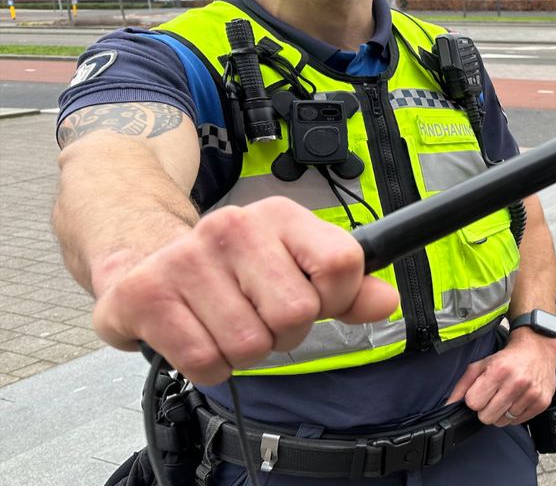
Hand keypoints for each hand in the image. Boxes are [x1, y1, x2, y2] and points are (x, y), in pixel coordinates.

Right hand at [91, 196, 399, 384]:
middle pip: (296, 314)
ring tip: (223, 325)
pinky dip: (210, 367)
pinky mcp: (147, 296)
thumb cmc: (233, 271)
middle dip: (284, 333)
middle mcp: (233, 227)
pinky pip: (207, 363)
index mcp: (278, 215)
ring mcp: (186, 259)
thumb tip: (385, 300)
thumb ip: (349, 288)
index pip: (341, 263)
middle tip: (258, 317)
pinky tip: (197, 338)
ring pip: (251, 345)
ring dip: (244, 353)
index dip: (335, 298)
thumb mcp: (297, 268)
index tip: (312, 299)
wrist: (144, 261)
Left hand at [447, 327, 555, 424]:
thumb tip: (448, 405)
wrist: (537, 349)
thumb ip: (462, 385)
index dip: (475, 400)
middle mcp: (516, 382)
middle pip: (487, 417)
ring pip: (502, 422)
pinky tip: (518, 399)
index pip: (473, 403)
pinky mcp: (541, 402)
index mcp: (499, 371)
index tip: (481, 392)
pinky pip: (517, 422)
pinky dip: (515, 414)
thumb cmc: (508, 358)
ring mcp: (531, 393)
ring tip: (507, 396)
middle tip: (494, 396)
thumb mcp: (481, 365)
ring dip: (501, 412)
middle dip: (487, 409)